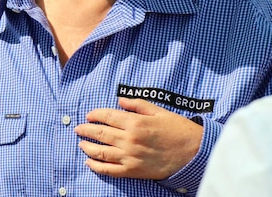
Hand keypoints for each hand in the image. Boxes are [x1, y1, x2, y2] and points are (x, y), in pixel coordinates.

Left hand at [73, 97, 203, 179]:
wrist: (193, 152)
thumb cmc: (177, 129)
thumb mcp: (158, 111)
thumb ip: (137, 104)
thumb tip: (120, 100)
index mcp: (135, 122)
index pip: (107, 116)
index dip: (95, 114)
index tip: (89, 115)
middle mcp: (129, 139)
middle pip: (100, 133)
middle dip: (86, 130)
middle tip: (78, 128)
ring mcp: (130, 156)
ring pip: (101, 152)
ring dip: (88, 147)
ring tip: (81, 144)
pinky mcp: (133, 171)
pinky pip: (109, 169)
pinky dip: (96, 166)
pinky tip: (89, 162)